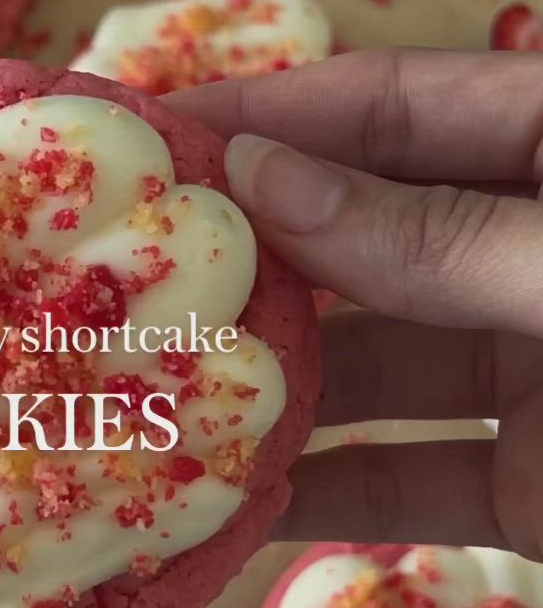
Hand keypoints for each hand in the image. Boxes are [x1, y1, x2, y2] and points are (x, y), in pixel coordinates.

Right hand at [172, 48, 542, 558]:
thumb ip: (441, 237)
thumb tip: (267, 179)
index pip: (398, 105)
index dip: (274, 113)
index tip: (146, 136)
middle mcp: (530, 251)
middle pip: (364, 235)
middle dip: (244, 255)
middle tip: (106, 272)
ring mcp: (533, 372)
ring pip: (373, 368)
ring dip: (261, 385)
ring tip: (133, 389)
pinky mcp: (534, 488)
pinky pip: (410, 481)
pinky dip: (322, 493)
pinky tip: (220, 502)